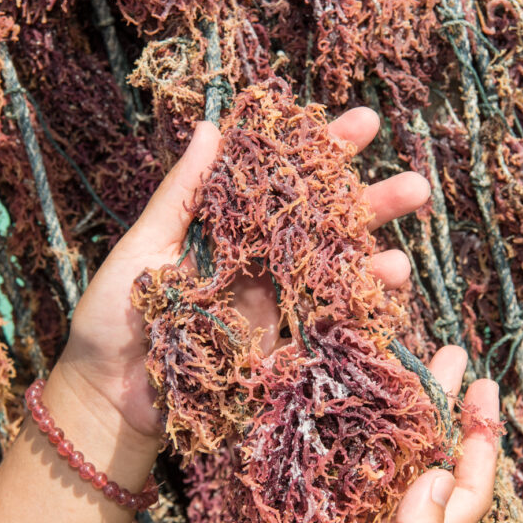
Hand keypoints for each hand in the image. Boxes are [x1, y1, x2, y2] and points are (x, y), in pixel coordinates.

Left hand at [50, 109, 431, 452]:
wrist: (106, 398)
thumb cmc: (112, 320)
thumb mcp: (142, 249)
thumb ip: (181, 195)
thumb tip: (211, 126)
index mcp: (227, 229)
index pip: (283, 180)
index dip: (325, 152)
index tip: (366, 124)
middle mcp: (258, 263)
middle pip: (324, 227)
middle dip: (372, 205)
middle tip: (416, 188)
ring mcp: (272, 307)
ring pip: (334, 277)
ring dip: (373, 267)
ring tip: (398, 263)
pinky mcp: (276, 352)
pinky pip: (324, 329)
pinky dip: (355, 319)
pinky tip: (379, 310)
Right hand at [198, 349, 500, 522]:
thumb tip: (440, 474)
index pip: (462, 492)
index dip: (480, 444)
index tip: (485, 390)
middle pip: (419, 459)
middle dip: (436, 408)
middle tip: (443, 355)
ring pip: (369, 457)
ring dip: (382, 411)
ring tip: (389, 362)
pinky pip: (314, 469)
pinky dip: (322, 434)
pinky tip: (319, 402)